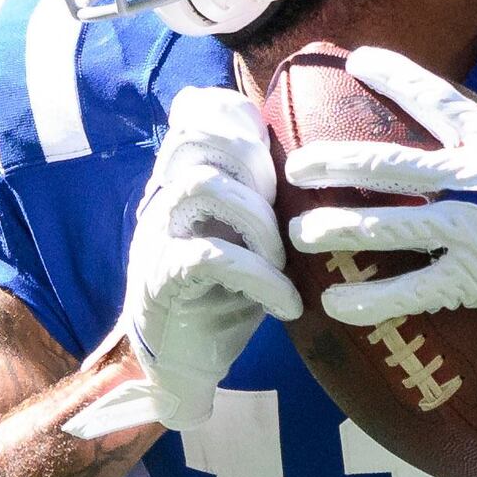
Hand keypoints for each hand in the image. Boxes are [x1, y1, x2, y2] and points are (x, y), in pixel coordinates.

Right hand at [121, 85, 298, 428]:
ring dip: (259, 219)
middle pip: (197, 137)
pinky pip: (209, 256)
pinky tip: (286, 304)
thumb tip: (317, 162)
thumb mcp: (247, 239)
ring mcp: (159, 236)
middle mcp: (165, 199)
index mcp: (184, 182)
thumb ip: (262, 198)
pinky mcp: (163, 280)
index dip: (237, 115)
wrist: (179, 363)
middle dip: (255, 163)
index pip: (194, 113)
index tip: (272, 149)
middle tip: (285, 211)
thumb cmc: (222, 296)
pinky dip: (260, 277)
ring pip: (202, 186)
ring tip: (283, 258)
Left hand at [284, 43, 476, 351]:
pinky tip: (337, 305)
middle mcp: (475, 181)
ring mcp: (472, 229)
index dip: (395, 77)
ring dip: (339, 229)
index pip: (438, 100)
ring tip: (299, 233)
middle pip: (389, 165)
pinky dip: (373, 300)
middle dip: (337, 163)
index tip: (358, 60)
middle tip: (297, 163)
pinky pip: (412, 290)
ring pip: (387, 225)